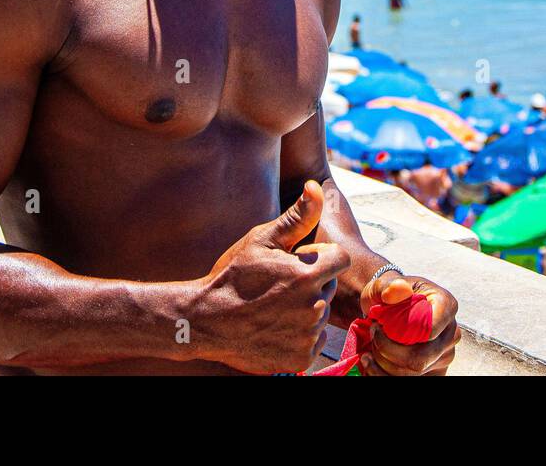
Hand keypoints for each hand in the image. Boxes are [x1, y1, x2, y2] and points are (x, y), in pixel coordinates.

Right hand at [194, 181, 350, 373]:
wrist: (205, 321)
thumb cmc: (232, 276)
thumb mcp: (261, 240)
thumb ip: (296, 216)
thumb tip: (315, 186)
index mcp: (309, 275)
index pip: (340, 258)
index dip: (320, 256)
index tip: (297, 260)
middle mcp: (314, 307)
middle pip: (329, 286)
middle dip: (311, 282)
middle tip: (278, 285)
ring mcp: (308, 335)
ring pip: (321, 314)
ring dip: (305, 309)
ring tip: (273, 307)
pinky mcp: (301, 359)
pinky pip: (314, 341)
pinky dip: (300, 335)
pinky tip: (275, 327)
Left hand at [358, 270, 459, 375]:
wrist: (388, 308)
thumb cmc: (388, 295)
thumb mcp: (383, 285)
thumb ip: (388, 285)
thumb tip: (398, 290)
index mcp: (446, 305)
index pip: (430, 331)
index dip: (401, 335)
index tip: (379, 326)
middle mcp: (451, 332)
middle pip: (421, 358)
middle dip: (387, 351)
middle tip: (373, 336)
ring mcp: (444, 354)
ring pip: (413, 372)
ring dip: (384, 363)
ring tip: (371, 346)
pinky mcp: (434, 370)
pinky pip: (409, 380)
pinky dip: (384, 375)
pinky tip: (371, 363)